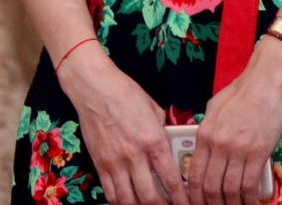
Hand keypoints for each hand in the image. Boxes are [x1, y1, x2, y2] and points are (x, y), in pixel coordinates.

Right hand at [57, 45, 188, 204]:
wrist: (95, 88)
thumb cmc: (126, 93)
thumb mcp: (154, 110)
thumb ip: (162, 130)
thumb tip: (169, 143)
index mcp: (153, 141)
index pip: (171, 179)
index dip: (181, 198)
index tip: (186, 204)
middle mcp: (135, 156)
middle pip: (149, 197)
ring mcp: (115, 162)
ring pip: (128, 200)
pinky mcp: (99, 164)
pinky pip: (110, 192)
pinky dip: (120, 202)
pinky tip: (127, 201)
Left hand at [188, 38, 281, 204]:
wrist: (268, 79)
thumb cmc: (243, 90)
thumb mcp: (215, 107)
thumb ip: (208, 130)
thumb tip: (204, 147)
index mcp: (205, 134)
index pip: (194, 174)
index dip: (195, 195)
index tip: (199, 204)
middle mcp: (218, 144)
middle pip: (210, 186)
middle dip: (212, 204)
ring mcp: (238, 149)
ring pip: (229, 189)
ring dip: (231, 204)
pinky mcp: (259, 152)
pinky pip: (250, 184)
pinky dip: (249, 199)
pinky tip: (251, 203)